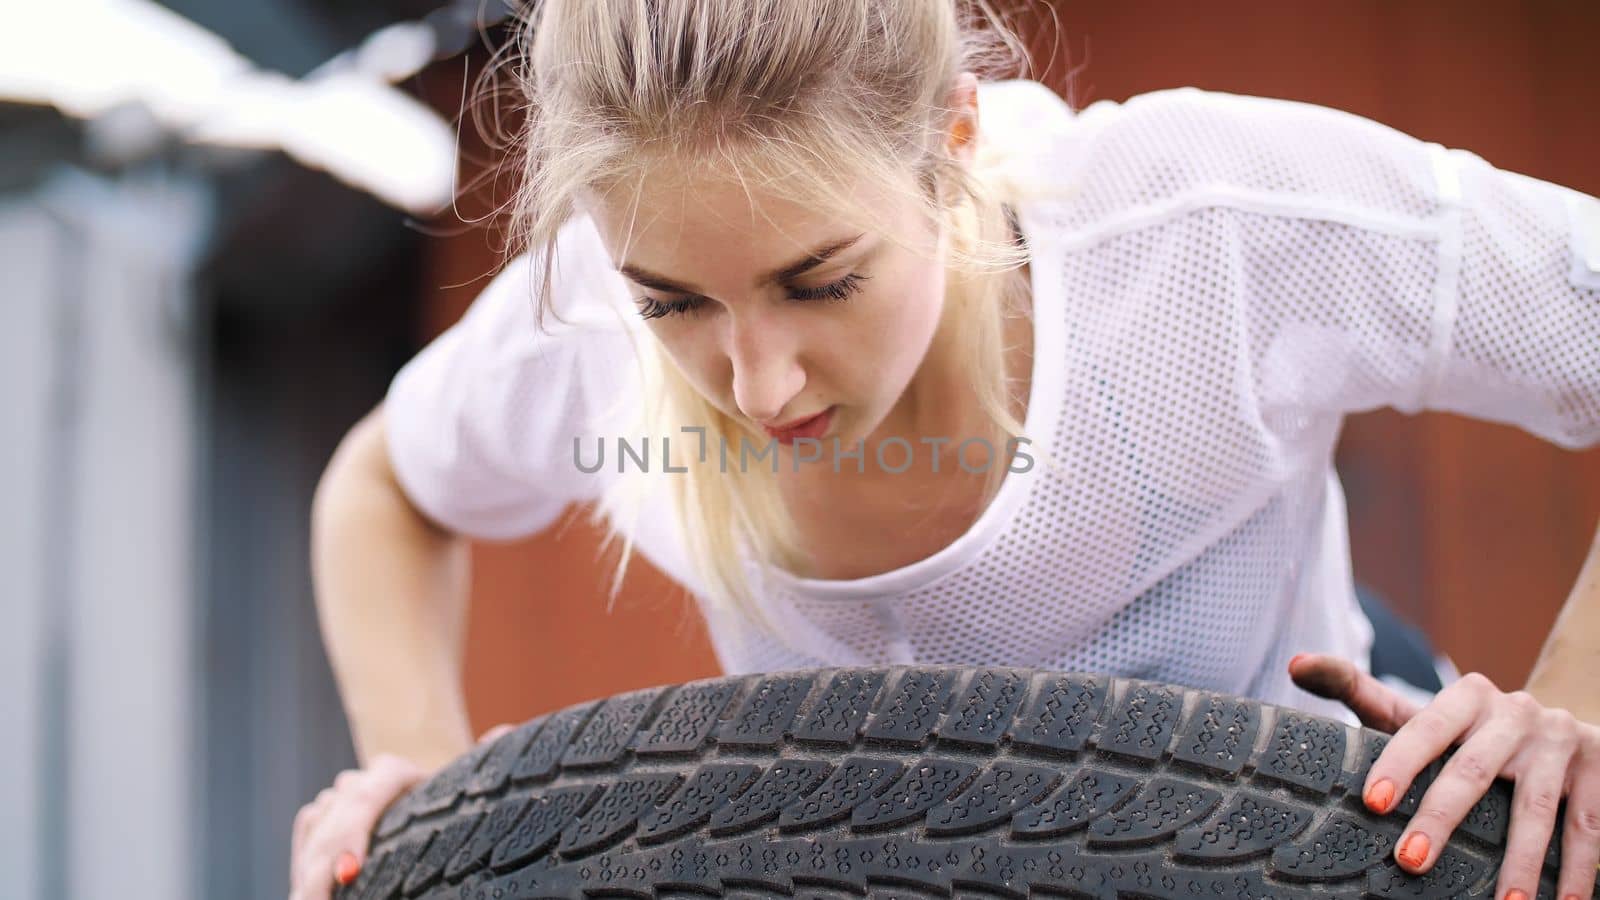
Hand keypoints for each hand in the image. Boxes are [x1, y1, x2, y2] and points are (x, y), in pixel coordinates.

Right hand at [288, 725, 511, 898]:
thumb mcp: (469, 787)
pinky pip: (305, 836)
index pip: (366, 795)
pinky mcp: (317, 818)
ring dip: (310, 869)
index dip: (352, 832)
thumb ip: (484, 761)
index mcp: (393, 771)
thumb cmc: (454, 801)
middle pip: (334, 821)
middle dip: (322, 866)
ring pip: (315, 830)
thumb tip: (504, 731)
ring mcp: (336, 800)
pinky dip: (304, 863)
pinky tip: (310, 890)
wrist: (426, 798)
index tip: (350, 871)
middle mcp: (360, 781)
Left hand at [1290, 654, 1599, 899]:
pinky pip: (1589, 826)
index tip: (1372, 804)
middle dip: (1443, 817)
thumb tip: (1296, 663)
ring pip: (1539, 807)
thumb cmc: (1464, 733)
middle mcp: (1517, 712)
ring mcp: (1563, 741)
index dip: (1399, 763)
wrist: (1558, 730)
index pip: (1424, 727)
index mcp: (1466, 695)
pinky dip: (1579, 870)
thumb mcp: (1416, 712)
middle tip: (1411, 861)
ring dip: (1521, 861)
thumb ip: (1357, 689)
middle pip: (1474, 769)